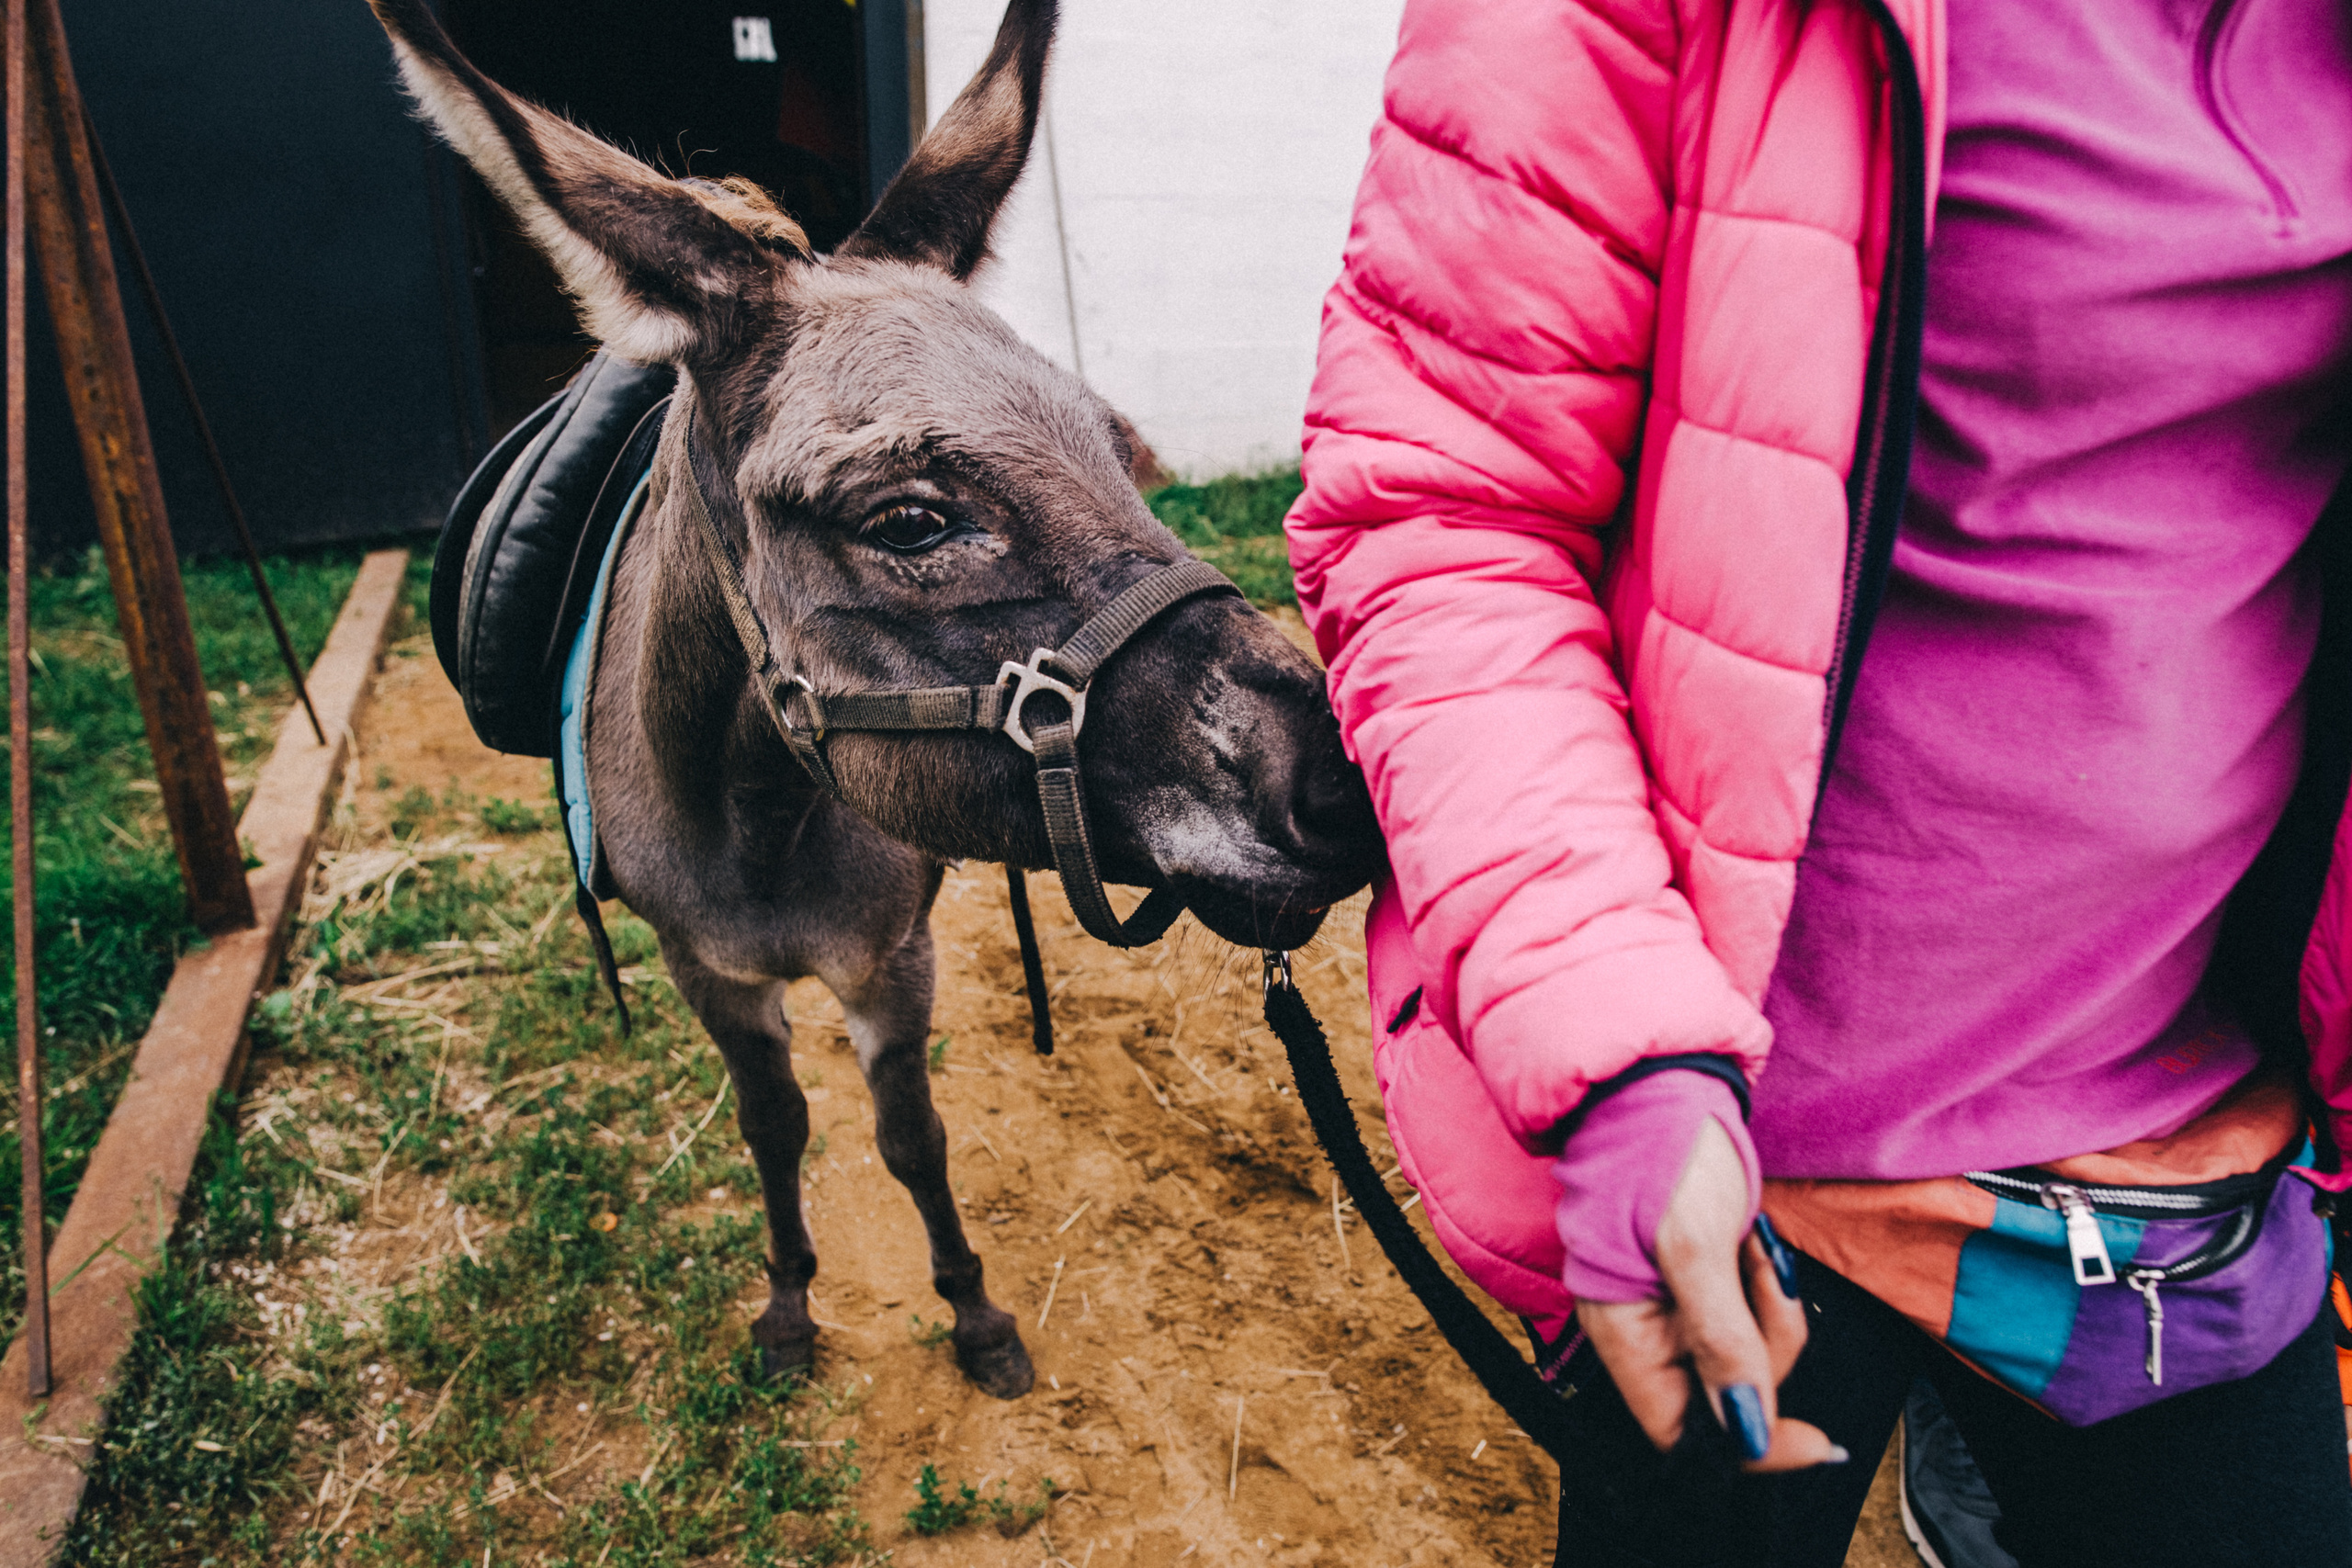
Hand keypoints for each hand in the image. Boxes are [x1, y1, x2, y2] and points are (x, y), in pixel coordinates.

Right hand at [1578, 1118, 1844, 1470]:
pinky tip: (1752, 1242)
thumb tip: (1746, 1431)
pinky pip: (1751, 1316)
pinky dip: (1767, 1288)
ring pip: (1747, 1356)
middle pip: (1724, 1397)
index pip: (1681, 1435)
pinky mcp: (1702, 1281)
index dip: (1745, 1445)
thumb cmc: (1661, 1149)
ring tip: (1754, 1247)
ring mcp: (1673, 1305)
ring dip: (1771, 1310)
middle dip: (1767, 1351)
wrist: (1662, 1079)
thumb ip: (1720, 1341)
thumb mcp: (1695, 1245)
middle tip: (1766, 1279)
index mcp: (1620, 1331)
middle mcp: (1643, 1330)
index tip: (1809, 1436)